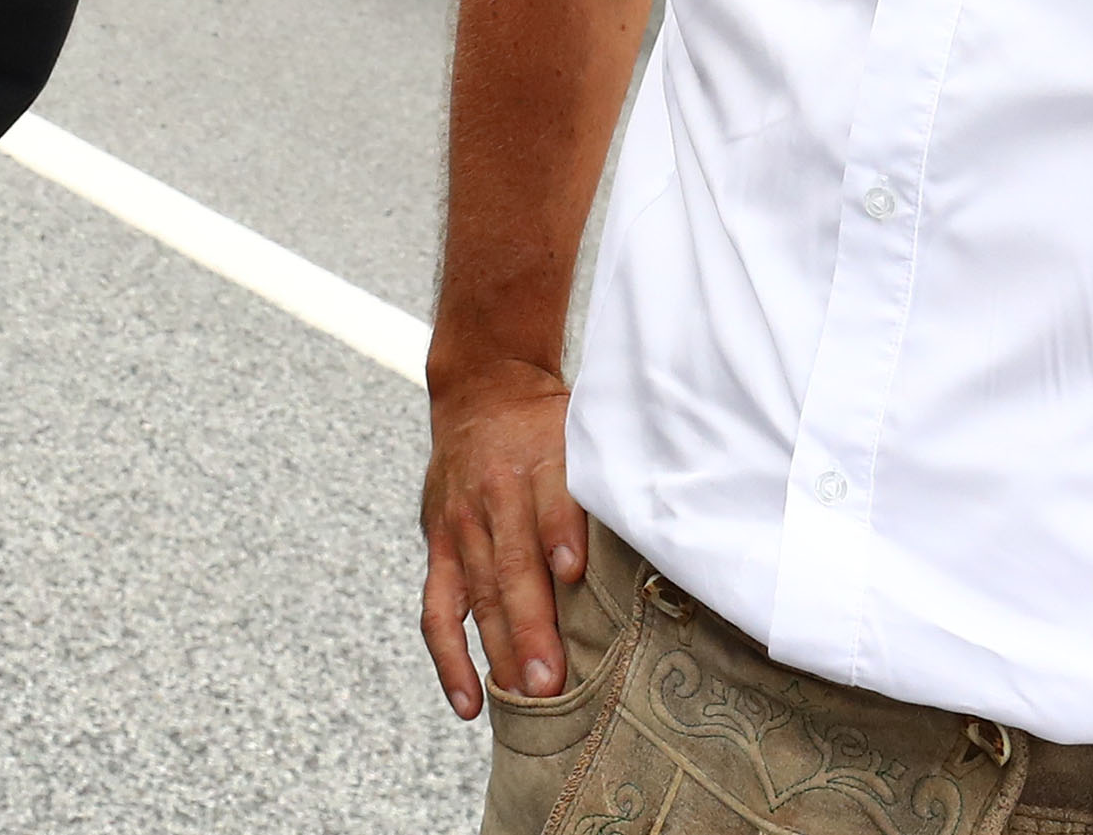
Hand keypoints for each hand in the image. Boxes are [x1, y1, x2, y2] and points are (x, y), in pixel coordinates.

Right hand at [417, 353, 586, 721]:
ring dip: (500, 649)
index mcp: (538, 461)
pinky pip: (437, 610)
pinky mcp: (440, 548)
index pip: (550, 501)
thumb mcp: (583, 434)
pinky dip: (449, 658)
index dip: (560, 535)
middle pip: (511, 564)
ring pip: (478, 595)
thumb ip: (605, 483)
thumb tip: (655, 535)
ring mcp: (461, 525)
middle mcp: (495, 495)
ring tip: (524, 701)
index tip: (574, 574)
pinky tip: (470, 703)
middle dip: (531, 625)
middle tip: (552, 681)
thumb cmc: (547, 426)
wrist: (482, 391)